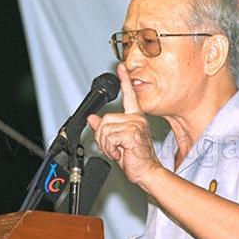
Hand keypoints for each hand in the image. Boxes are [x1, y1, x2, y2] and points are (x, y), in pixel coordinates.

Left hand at [87, 64, 160, 184]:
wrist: (146, 171)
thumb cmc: (134, 158)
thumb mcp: (115, 141)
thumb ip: (104, 129)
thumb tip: (92, 118)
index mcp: (134, 118)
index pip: (129, 96)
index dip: (124, 80)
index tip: (121, 67)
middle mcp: (136, 119)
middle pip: (105, 119)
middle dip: (102, 137)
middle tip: (113, 147)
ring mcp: (135, 125)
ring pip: (105, 129)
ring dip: (106, 144)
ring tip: (118, 150)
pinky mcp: (132, 133)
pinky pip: (110, 137)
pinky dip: (110, 148)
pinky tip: (121, 153)